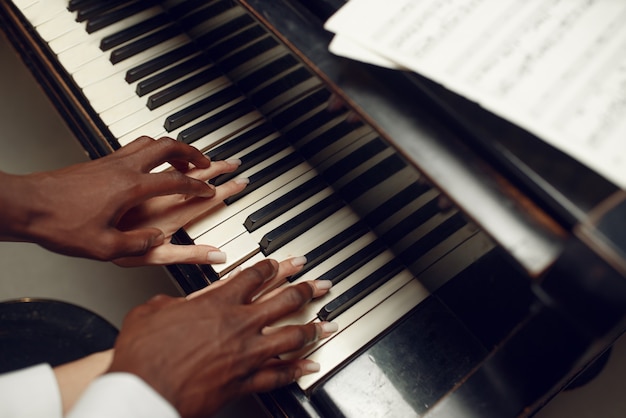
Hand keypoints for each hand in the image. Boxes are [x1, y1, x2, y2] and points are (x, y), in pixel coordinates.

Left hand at [0, 137, 231, 260]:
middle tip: (206, 161)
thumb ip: (138, 244)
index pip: (177, 182)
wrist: (27, 206)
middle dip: (193, 153)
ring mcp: (112, 161)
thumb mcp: (105, 247)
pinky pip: (134, 147)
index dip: (199, 187)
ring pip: (151, 141)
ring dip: (172, 148)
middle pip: (169, 147)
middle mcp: (125, 168)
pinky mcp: (100, 162)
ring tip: (181, 160)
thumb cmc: (61, 225)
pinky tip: (149, 164)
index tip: (210, 190)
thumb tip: (158, 240)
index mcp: (132, 188)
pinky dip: (151, 150)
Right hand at [108, 259, 335, 417]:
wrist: (143, 391)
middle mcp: (238, 325)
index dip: (271, 268)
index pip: (253, 277)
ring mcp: (246, 354)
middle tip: (318, 285)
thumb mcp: (149, 313)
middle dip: (305, 290)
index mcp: (217, 303)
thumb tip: (171, 304)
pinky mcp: (244, 382)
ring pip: (291, 336)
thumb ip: (169, 304)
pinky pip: (279, 375)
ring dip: (311, 329)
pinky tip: (310, 365)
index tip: (279, 264)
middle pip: (284, 301)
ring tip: (324, 324)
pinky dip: (297, 369)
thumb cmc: (143, 355)